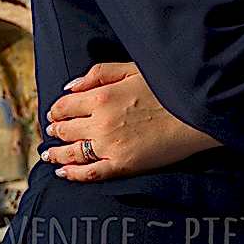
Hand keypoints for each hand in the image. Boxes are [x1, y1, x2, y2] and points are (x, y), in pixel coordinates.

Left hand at [43, 62, 217, 181]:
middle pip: (65, 129)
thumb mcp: (132, 69)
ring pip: (72, 152)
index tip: (53, 114)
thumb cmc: (165, 88)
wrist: (194, 113)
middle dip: (55, 130)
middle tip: (51, 132)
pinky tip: (64, 173)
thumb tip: (69, 87)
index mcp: (101, 96)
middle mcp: (100, 122)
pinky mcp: (122, 165)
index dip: (56, 110)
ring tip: (49, 155)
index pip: (65, 105)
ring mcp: (109, 146)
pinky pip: (90, 173)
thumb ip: (98, 74)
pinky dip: (73, 174)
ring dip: (56, 153)